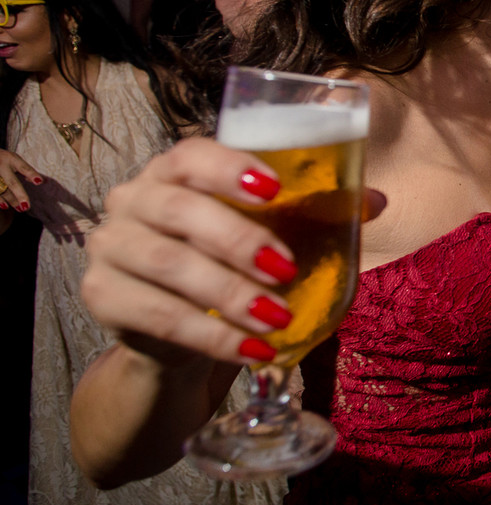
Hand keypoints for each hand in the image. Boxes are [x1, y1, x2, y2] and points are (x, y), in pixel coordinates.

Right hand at [0, 148, 43, 212]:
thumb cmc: (3, 160)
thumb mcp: (14, 160)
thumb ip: (26, 170)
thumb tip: (41, 181)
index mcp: (11, 159)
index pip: (23, 168)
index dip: (31, 174)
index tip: (39, 181)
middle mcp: (1, 165)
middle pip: (12, 182)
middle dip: (19, 194)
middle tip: (26, 206)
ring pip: (1, 189)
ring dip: (10, 200)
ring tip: (20, 208)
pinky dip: (0, 199)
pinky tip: (4, 206)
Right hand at [81, 138, 384, 368]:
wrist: (175, 329)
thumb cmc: (226, 262)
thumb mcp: (267, 233)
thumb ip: (314, 211)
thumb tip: (375, 201)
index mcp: (172, 171)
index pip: (191, 155)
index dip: (228, 168)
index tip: (273, 189)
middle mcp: (132, 199)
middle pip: (179, 211)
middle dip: (238, 240)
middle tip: (287, 269)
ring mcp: (109, 248)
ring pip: (168, 266)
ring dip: (229, 294)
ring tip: (278, 318)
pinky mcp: (101, 297)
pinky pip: (159, 316)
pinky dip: (212, 335)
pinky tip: (252, 349)